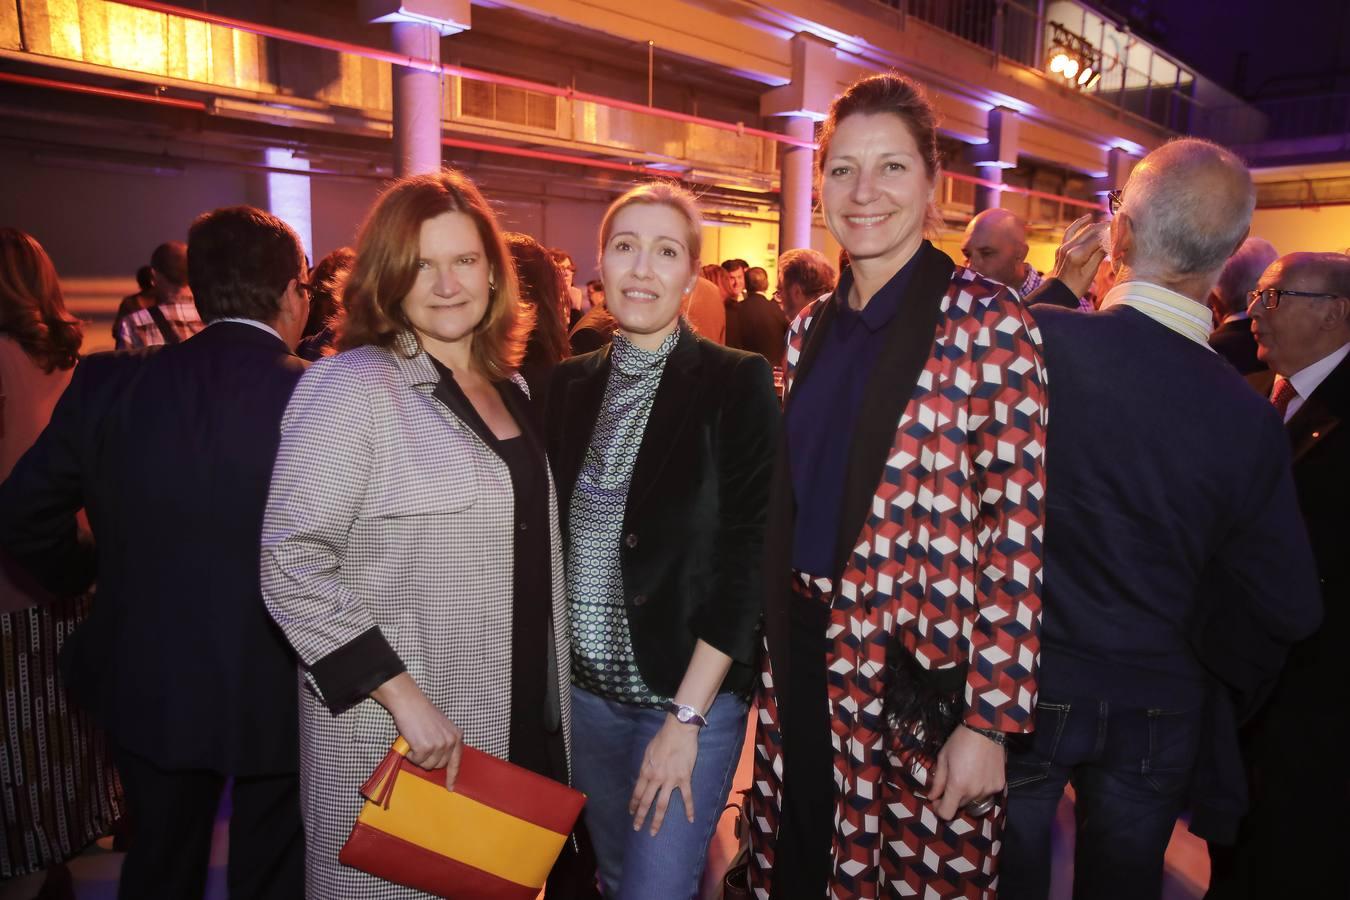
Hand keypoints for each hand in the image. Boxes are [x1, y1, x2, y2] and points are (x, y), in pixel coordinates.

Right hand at [372, 673, 463, 788]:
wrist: (410, 703)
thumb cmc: (422, 714)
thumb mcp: (441, 727)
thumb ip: (443, 742)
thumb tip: (439, 761)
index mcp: (457, 736)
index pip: (456, 761)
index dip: (452, 776)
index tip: (450, 787)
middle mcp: (451, 741)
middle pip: (439, 765)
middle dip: (428, 760)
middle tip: (420, 745)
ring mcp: (439, 745)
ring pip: (427, 765)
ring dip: (418, 757)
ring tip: (415, 740)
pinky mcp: (426, 748)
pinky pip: (416, 760)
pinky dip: (410, 754)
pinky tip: (410, 740)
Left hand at [629, 716, 699, 834]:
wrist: (679, 731)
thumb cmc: (662, 738)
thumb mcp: (648, 752)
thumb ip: (646, 766)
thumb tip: (644, 776)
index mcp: (646, 771)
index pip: (637, 793)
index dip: (634, 805)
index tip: (632, 814)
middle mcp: (656, 779)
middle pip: (647, 802)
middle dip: (641, 817)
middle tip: (637, 828)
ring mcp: (670, 780)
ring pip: (662, 805)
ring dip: (657, 820)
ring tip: (653, 832)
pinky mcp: (684, 778)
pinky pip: (686, 797)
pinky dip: (689, 809)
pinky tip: (690, 820)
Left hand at [926, 724, 1005, 820]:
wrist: (986, 729)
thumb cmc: (960, 741)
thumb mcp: (943, 758)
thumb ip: (938, 781)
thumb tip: (932, 797)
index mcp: (958, 786)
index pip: (947, 813)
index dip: (939, 810)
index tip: (937, 801)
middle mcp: (975, 792)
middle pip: (960, 806)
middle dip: (952, 798)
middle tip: (950, 783)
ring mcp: (989, 790)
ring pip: (974, 801)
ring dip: (967, 794)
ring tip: (966, 776)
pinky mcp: (1000, 785)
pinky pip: (986, 793)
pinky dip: (980, 788)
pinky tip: (979, 774)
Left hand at [1050, 214, 1109, 299]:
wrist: (1058, 293)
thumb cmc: (1076, 286)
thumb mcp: (1091, 273)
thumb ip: (1099, 255)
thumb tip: (1109, 242)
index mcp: (1077, 254)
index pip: (1097, 238)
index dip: (1109, 233)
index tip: (1120, 230)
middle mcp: (1069, 247)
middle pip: (1090, 231)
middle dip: (1104, 227)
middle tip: (1117, 226)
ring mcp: (1063, 246)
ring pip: (1082, 230)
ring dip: (1094, 225)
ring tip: (1106, 223)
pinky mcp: (1061, 247)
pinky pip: (1070, 232)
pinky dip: (1078, 224)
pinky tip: (1087, 218)